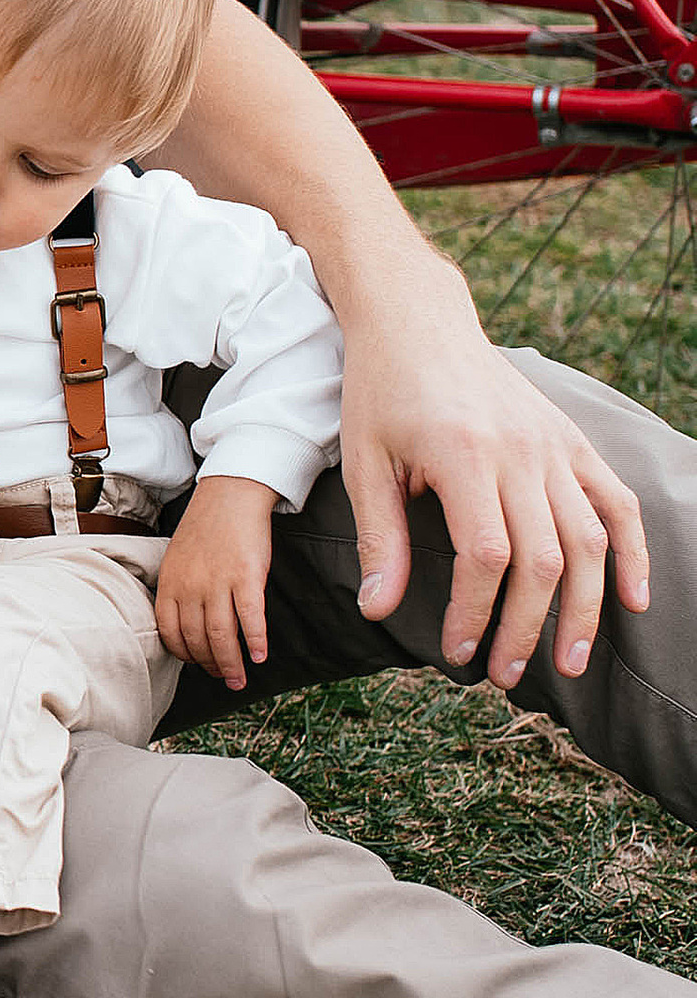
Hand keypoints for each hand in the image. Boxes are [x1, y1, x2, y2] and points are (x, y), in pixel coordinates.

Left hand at [156, 474, 275, 690]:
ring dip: (231, 664)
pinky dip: (256, 642)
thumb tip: (185, 624)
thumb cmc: (205, 528)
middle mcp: (190, 587)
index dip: (184, 655)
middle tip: (224, 677)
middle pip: (197, 640)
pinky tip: (260, 656)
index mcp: (170, 583)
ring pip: (222, 636)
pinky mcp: (246, 577)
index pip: (170, 633)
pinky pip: (250, 619)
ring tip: (239, 679)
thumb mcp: (177, 559)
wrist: (230, 495)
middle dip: (210, 665)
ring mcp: (218, 583)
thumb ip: (179, 590)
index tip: (196, 664)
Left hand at [339, 256, 647, 683]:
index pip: (487, 555)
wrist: (419, 321)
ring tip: (573, 663)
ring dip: (586, 608)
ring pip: (588, 539)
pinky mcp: (572, 441)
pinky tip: (634, 600)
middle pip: (543, 558)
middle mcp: (520, 452)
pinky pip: (616, 501)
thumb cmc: (381, 393)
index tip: (458, 652)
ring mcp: (554, 445)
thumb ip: (379, 539)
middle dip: (529, 626)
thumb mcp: (363, 463)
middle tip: (506, 676)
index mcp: (464, 455)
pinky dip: (632, 552)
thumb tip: (378, 614)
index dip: (477, 613)